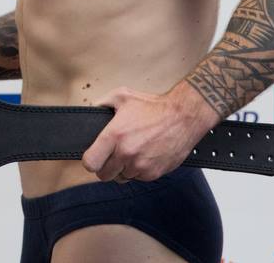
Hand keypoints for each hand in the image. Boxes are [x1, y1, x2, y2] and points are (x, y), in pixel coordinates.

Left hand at [81, 83, 219, 182]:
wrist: (183, 117)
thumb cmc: (153, 106)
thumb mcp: (122, 96)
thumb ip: (101, 103)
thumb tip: (91, 111)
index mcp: (114, 136)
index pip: (90, 163)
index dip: (90, 161)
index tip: (93, 157)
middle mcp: (126, 153)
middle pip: (104, 175)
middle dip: (105, 167)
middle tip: (111, 156)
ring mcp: (141, 165)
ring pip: (122, 177)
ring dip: (123, 169)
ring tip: (130, 153)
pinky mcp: (154, 173)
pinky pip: (138, 178)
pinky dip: (138, 170)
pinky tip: (143, 156)